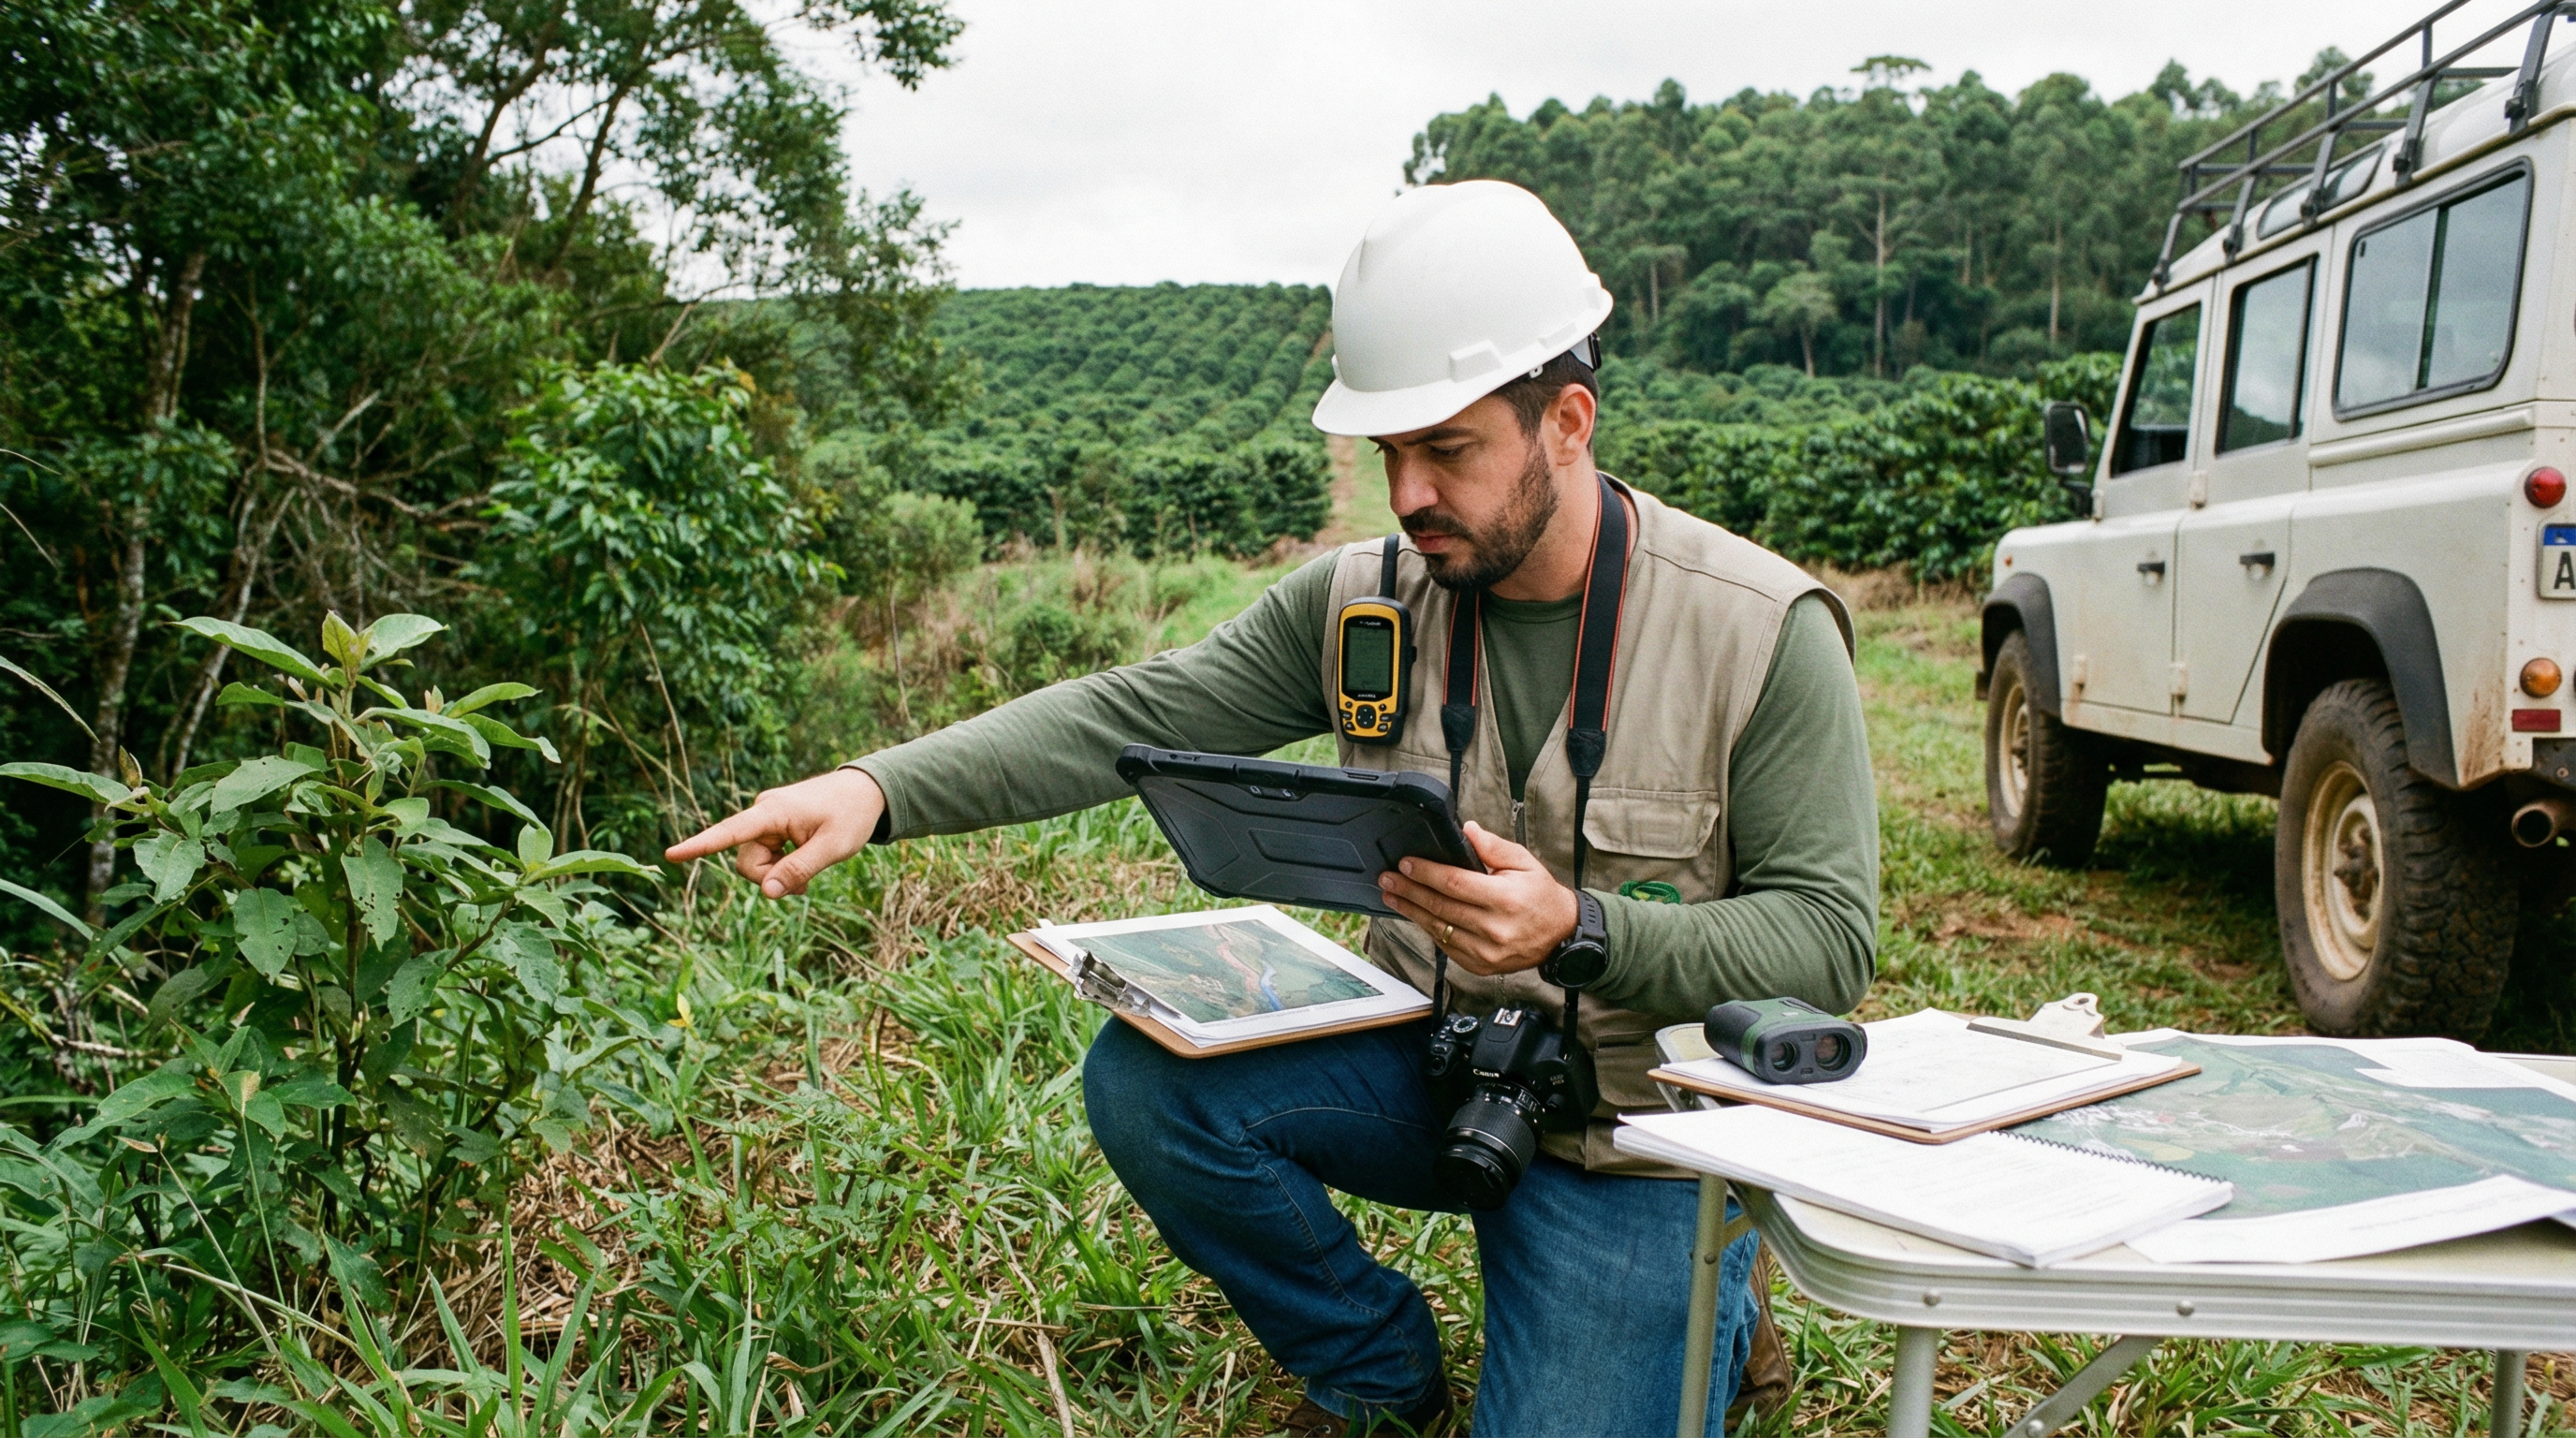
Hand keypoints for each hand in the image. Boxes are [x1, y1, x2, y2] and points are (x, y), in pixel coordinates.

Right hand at [664, 767, 885, 897]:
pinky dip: (781, 868)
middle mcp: (762, 812)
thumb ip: (799, 870)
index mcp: (773, 812)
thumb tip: (768, 893)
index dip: (700, 846)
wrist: (866, 791)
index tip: (671, 855)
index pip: (729, 832)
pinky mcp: (771, 826)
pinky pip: (765, 857)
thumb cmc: (852, 816)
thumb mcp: (833, 848)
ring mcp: (766, 819)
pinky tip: (803, 866)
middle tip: (805, 885)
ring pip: (755, 864)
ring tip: (808, 875)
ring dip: (778, 876)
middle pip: (747, 862)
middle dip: (770, 879)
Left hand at [1376, 821, 1578, 976]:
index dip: (1426, 873)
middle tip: (1387, 878)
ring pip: (1438, 929)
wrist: (1561, 935)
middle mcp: (1494, 928)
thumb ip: (1493, 847)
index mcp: (1505, 899)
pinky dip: (1429, 929)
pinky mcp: (1480, 965)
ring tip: (1392, 895)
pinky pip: (1446, 946)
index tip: (1406, 863)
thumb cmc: (1542, 896)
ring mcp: (1485, 951)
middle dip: (1409, 890)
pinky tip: (1415, 915)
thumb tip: (1467, 831)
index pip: (1455, 883)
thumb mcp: (1525, 862)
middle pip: (1440, 907)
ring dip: (1411, 911)